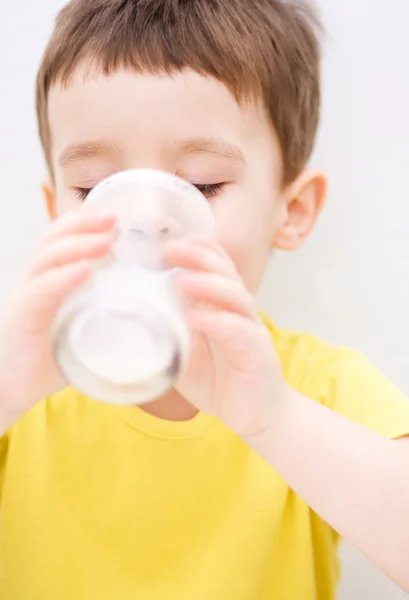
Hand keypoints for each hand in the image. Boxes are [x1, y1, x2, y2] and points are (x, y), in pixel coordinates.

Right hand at [0, 206, 115, 428]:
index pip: (63, 240)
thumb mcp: (86, 336)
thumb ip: (111, 324)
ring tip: (107, 240)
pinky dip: (65, 277)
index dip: (84, 222)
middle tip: (115, 219)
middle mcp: (37, 282)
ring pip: (48, 257)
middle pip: (55, 239)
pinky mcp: (22, 317)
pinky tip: (86, 270)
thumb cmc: (50, 363)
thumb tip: (156, 323)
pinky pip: (42, 290)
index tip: (114, 215)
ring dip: (79, 245)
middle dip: (84, 224)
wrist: (12, 390)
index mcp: (52, 282)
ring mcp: (27, 297)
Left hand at [166, 236, 284, 436]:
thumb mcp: (184, 353)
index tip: (166, 239)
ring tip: (181, 279)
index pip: (214, 266)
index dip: (195, 249)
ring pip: (235, 296)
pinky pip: (239, 331)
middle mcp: (238, 310)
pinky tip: (198, 317)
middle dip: (198, 256)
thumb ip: (166, 334)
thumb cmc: (218, 379)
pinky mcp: (256, 352)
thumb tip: (125, 323)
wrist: (254, 414)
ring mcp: (250, 329)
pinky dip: (218, 322)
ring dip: (208, 284)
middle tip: (170, 248)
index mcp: (222, 305)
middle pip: (224, 272)